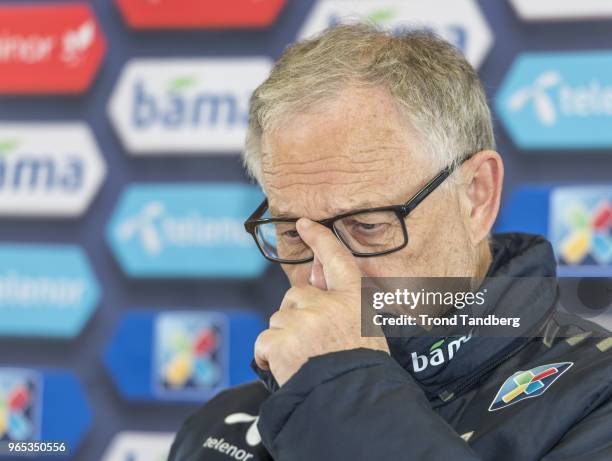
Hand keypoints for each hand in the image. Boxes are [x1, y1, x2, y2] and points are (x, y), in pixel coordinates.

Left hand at [254, 218, 389, 385]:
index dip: (321, 240)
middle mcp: (329, 306)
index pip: (337, 260)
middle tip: (309, 343)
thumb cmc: (361, 372)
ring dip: (282, 338)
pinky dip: (267, 356)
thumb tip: (319, 273)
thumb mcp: (366, 331)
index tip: (305, 224)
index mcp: (353, 301)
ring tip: (303, 361)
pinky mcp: (283, 342)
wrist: (354, 406)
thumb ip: (342, 302)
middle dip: (295, 315)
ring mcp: (305, 322)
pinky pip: (263, 342)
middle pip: (295, 296)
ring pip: (277, 319)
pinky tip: (283, 368)